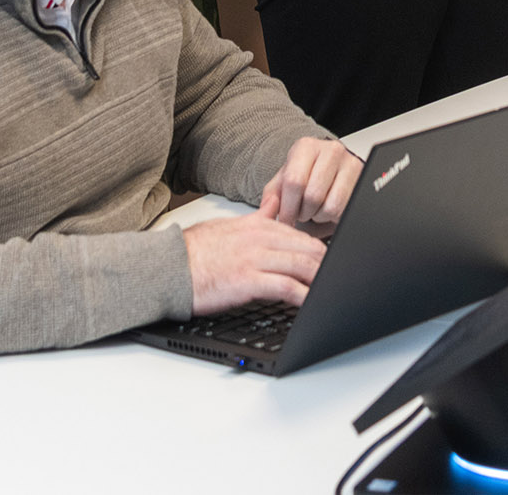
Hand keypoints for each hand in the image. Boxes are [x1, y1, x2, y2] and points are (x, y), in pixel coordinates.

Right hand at [182, 210, 326, 312]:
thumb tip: (273, 206)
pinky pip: (286, 287)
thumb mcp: (230, 224)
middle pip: (307, 248)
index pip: (299, 234)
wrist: (169, 267)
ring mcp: (255, 259)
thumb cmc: (194, 251)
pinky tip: (312, 302)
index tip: (331, 258)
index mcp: (257, 225)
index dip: (319, 248)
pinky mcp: (248, 281)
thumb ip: (257, 217)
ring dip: (321, 278)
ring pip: (302, 265)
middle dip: (327, 263)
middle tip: (339, 274)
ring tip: (332, 288)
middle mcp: (260, 239)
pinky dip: (303, 295)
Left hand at [258, 136, 363, 228]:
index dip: (288, 207)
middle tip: (301, 213)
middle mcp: (331, 150)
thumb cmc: (304, 176)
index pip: (295, 181)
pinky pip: (345, 210)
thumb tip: (269, 207)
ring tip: (315, 209)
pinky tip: (328, 208)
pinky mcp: (363, 180)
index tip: (285, 220)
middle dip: (303, 213)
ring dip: (319, 216)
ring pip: (331, 205)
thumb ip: (271, 195)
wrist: (327, 171)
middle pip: (313, 195)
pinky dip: (333, 216)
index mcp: (307, 147)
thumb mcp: (282, 182)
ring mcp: (351, 164)